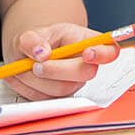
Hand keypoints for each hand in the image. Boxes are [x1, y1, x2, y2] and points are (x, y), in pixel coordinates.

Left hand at [4, 23, 119, 100]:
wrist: (25, 57)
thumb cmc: (35, 43)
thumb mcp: (29, 34)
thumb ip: (31, 40)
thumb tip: (41, 53)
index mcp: (85, 42)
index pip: (109, 50)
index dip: (103, 54)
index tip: (87, 54)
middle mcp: (85, 65)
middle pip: (85, 73)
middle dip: (57, 69)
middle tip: (36, 65)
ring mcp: (75, 83)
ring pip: (63, 89)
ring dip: (38, 79)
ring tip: (27, 67)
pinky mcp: (61, 98)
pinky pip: (48, 99)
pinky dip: (32, 89)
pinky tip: (27, 77)